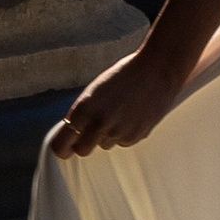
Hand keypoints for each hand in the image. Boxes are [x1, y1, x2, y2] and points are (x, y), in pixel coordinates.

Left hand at [53, 33, 189, 158]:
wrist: (158, 69)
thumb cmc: (125, 75)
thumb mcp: (95, 90)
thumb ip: (83, 113)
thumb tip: (73, 133)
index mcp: (83, 109)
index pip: (61, 144)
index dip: (63, 147)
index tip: (65, 146)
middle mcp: (99, 123)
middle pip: (82, 150)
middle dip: (83, 144)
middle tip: (89, 133)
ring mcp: (118, 132)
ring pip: (104, 144)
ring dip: (107, 135)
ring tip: (120, 112)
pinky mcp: (135, 137)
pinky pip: (123, 142)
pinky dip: (124, 133)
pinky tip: (133, 114)